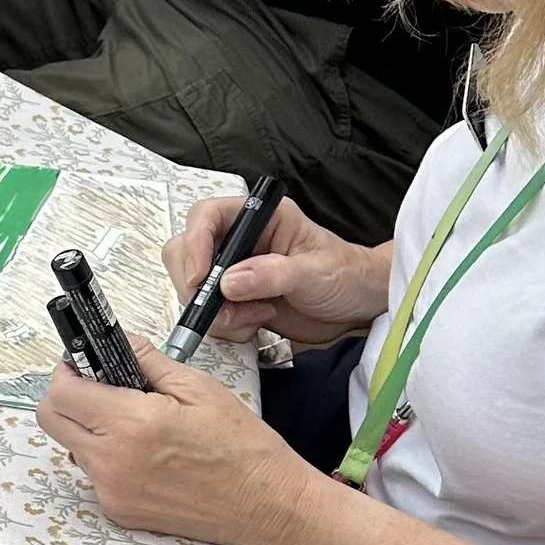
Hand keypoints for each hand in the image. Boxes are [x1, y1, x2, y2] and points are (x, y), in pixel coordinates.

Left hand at [38, 338, 323, 544]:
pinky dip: (107, 456)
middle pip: (52, 420)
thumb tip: (117, 341)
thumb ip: (147, 361)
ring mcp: (112, 491)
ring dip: (87, 427)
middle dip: (68, 396)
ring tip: (132, 420)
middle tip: (99, 385)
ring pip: (71, 446)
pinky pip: (93, 474)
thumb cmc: (243, 449)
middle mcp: (113, 463)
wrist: (267, 506)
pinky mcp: (118, 511)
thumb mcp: (199, 388)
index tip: (81, 362)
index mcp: (132, 425)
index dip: (68, 370)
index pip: (62, 392)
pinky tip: (144, 451)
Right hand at [164, 194, 392, 349]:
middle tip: (222, 307)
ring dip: (216, 312)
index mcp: (259, 219)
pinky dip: (226, 327)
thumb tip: (229, 282)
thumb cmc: (346, 276)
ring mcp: (234, 273)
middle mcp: (240, 242)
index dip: (195, 243)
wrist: (358, 307)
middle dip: (198, 286)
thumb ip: (272, 274)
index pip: (208, 216)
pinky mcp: (235, 302)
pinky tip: (257, 324)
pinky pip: (209, 315)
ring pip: (193, 289)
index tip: (200, 279)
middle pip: (186, 253)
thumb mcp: (314, 272)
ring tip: (256, 316)